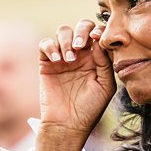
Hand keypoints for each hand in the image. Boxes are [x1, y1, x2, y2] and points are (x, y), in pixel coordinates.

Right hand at [38, 19, 116, 140]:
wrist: (68, 124)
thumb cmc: (90, 108)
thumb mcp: (105, 86)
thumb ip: (105, 62)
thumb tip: (98, 42)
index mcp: (96, 57)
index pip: (98, 34)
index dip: (98, 30)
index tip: (97, 38)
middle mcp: (80, 53)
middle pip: (81, 26)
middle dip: (81, 31)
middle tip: (80, 46)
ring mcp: (62, 56)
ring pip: (62, 31)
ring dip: (66, 40)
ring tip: (69, 59)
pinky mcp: (46, 62)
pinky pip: (45, 44)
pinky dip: (50, 47)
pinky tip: (57, 60)